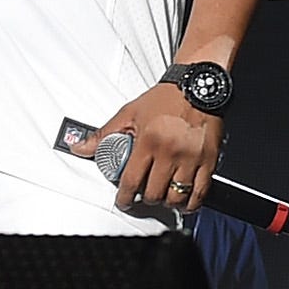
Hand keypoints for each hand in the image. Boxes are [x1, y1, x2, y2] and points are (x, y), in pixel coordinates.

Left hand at [86, 77, 219, 215]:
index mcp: (148, 141)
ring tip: (162, 196)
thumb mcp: (129, 113)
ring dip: (166, 202)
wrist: (198, 85)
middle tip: (143, 194)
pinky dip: (191, 202)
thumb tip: (79, 147)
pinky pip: (200, 192)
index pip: (131, 181)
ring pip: (176, 197)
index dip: (124, 198)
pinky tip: (185, 201)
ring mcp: (190, 158)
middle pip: (153, 193)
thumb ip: (103, 134)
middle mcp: (169, 152)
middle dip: (145, 198)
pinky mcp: (208, 160)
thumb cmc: (166, 98)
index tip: (123, 201)